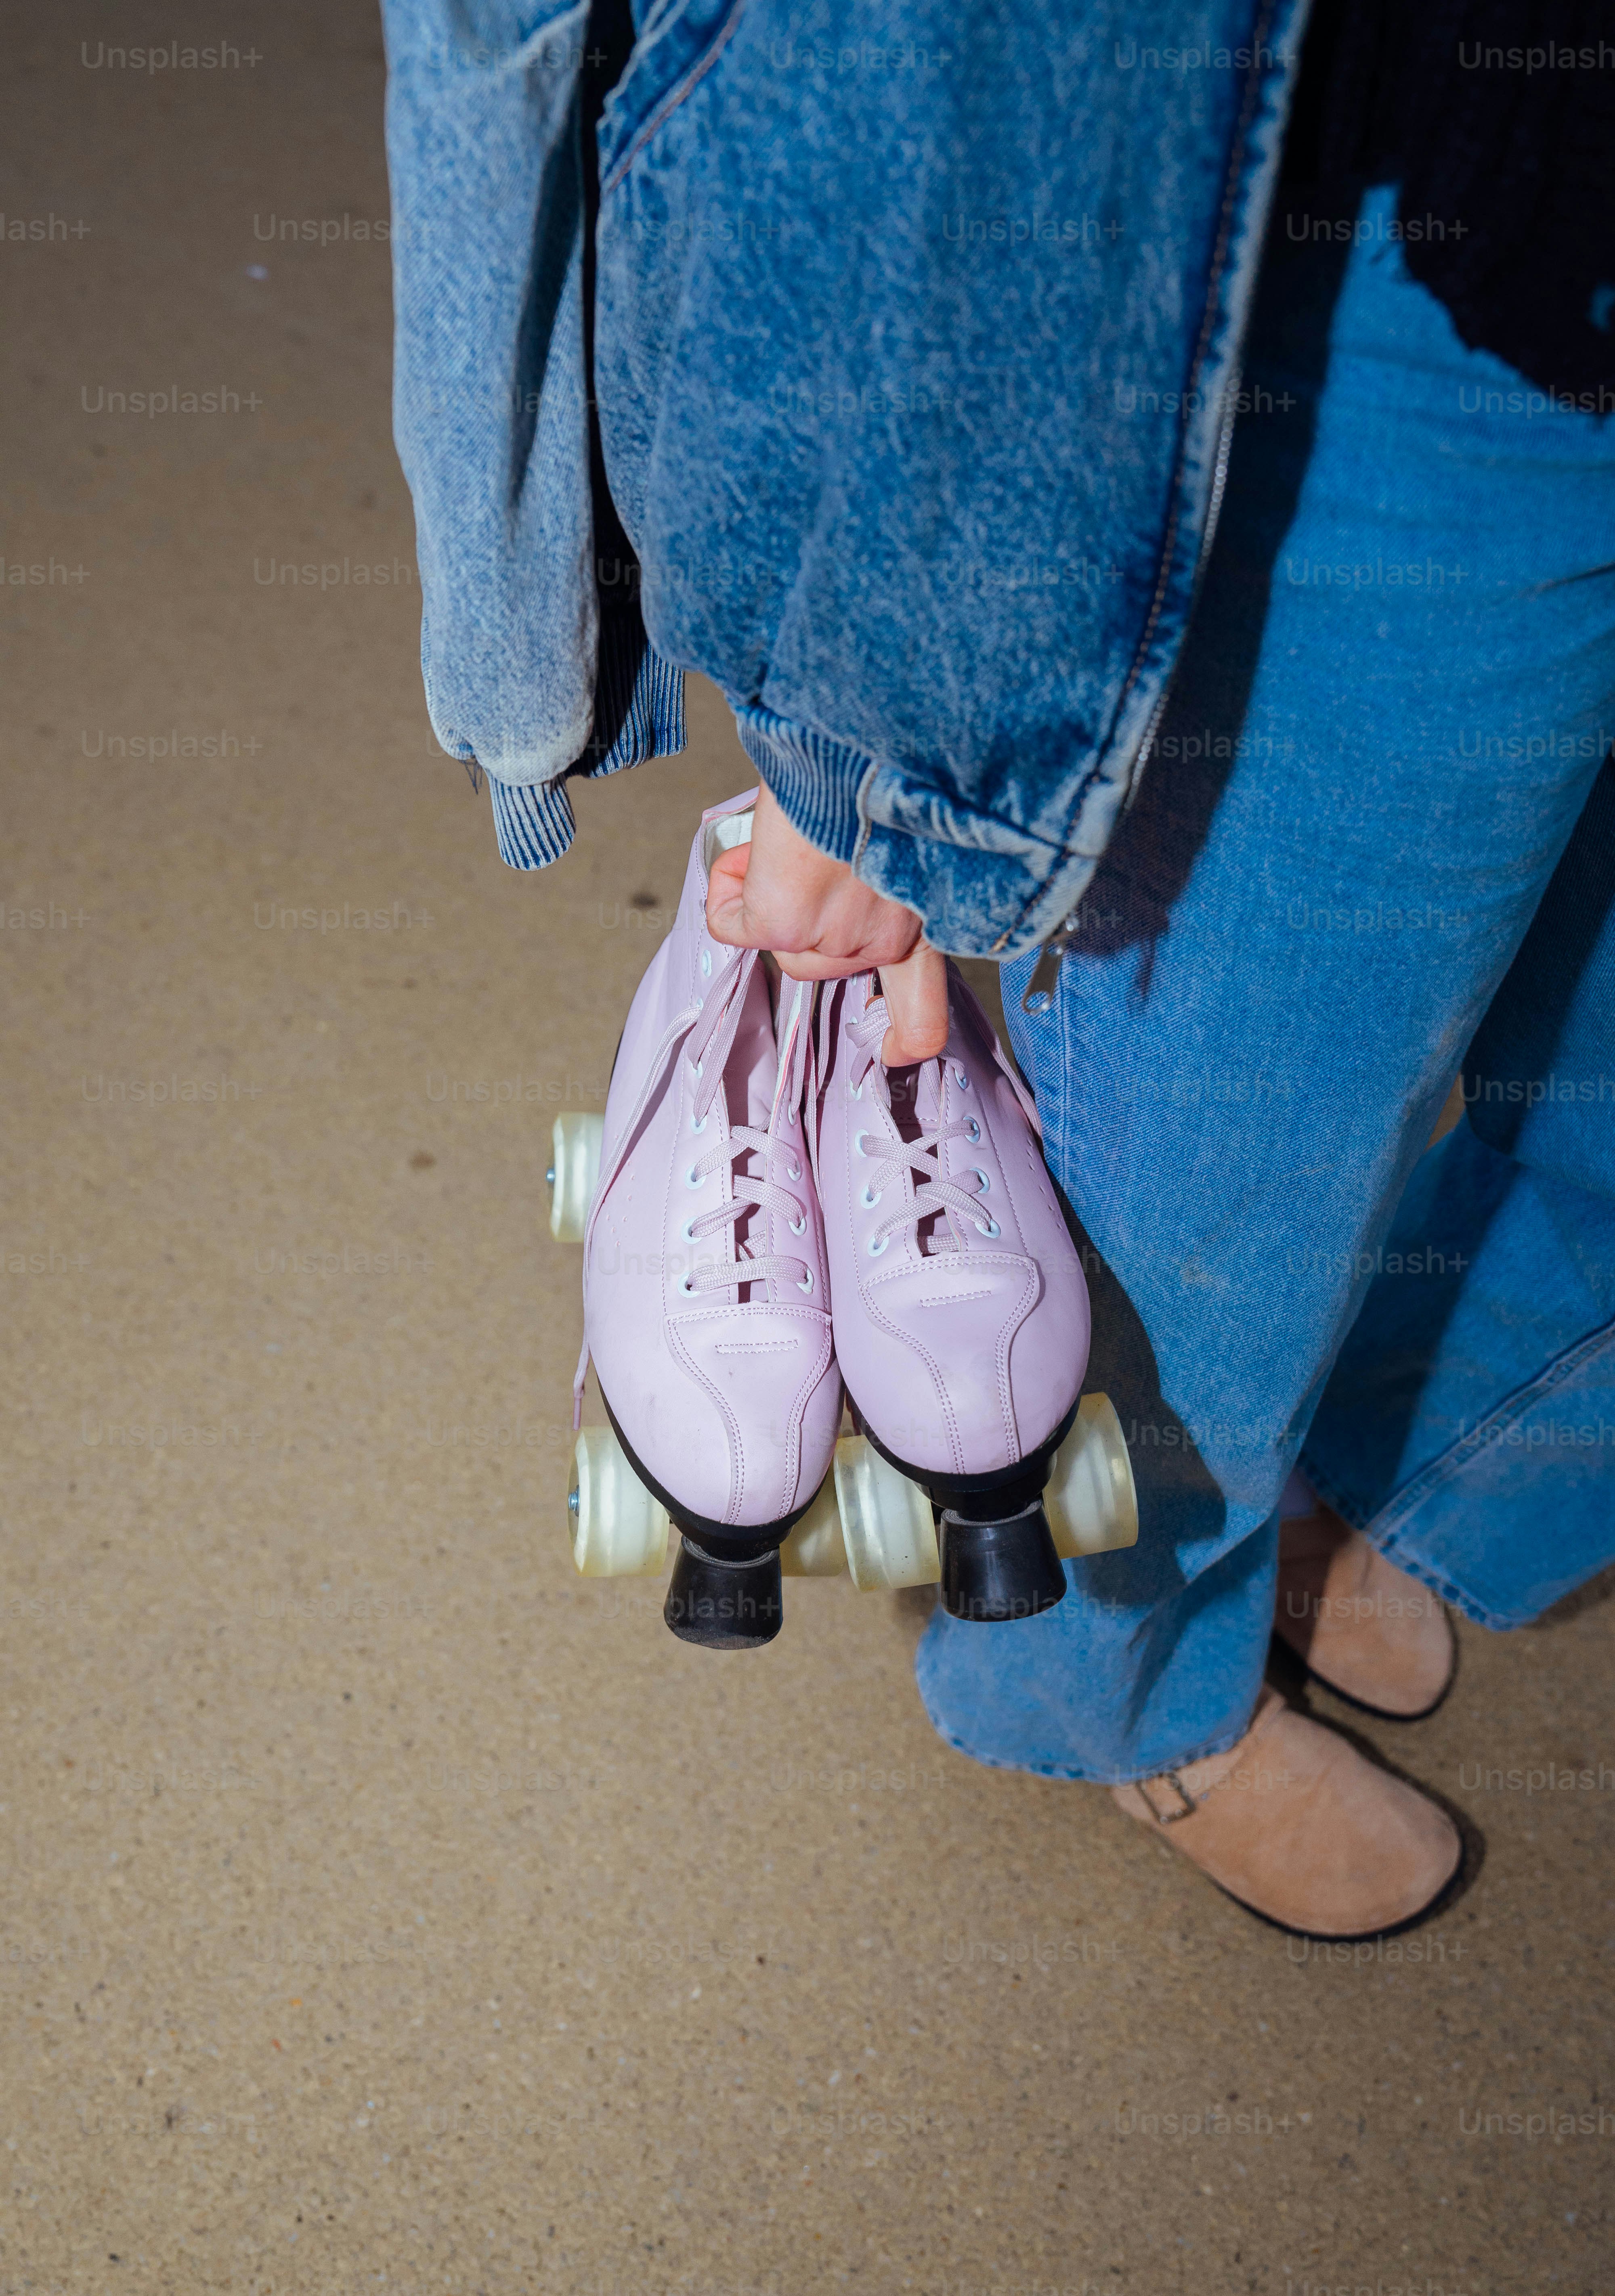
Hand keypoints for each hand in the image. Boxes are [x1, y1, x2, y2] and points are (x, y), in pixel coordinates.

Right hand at [706, 784, 948, 1063]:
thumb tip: (836, 867)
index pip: (927, 1010)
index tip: (898, 1051)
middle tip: (803, 853)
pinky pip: (731, 924)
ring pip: (780, 942)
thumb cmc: (884, 761)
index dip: (908, 1036)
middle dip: (800, 914)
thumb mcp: (903, 831)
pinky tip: (749, 848)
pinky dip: (727, 887)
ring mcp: (836, 937)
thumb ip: (885, 868)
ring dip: (766, 891)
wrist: (866, 734)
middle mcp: (889, 937)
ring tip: (783, 837)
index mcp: (929, 916)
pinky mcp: (786, 924)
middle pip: (821, 960)